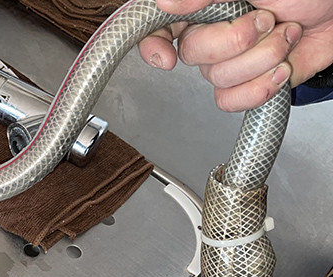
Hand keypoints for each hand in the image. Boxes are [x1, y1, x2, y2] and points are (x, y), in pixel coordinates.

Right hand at [138, 0, 332, 111]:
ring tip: (286, 35)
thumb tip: (166, 2)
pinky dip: (258, 90)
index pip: (158, 27)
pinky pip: (230, 102)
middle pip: (191, 55)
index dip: (154, 45)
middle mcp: (211, 33)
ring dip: (260, 60)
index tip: (166, 57)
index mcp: (204, 6)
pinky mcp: (247, 84)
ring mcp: (228, 60)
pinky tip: (279, 69)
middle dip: (236, 42)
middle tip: (265, 20)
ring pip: (216, 79)